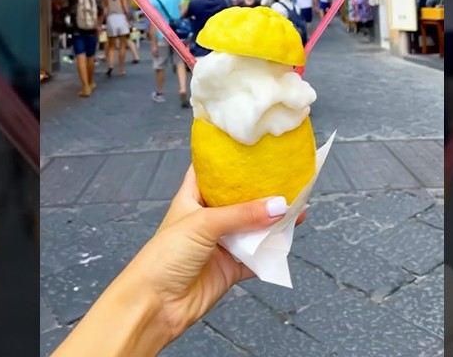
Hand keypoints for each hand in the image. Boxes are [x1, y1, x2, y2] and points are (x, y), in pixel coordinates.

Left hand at [125, 167, 302, 339]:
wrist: (155, 305)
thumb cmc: (163, 258)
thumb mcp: (202, 224)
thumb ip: (242, 214)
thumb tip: (278, 205)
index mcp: (192, 200)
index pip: (211, 172)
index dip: (228, 159)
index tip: (252, 147)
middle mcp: (207, 220)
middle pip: (239, 201)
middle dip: (261, 192)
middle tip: (287, 178)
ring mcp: (220, 245)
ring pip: (252, 229)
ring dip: (272, 222)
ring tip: (297, 208)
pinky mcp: (230, 269)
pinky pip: (257, 257)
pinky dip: (271, 251)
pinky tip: (287, 240)